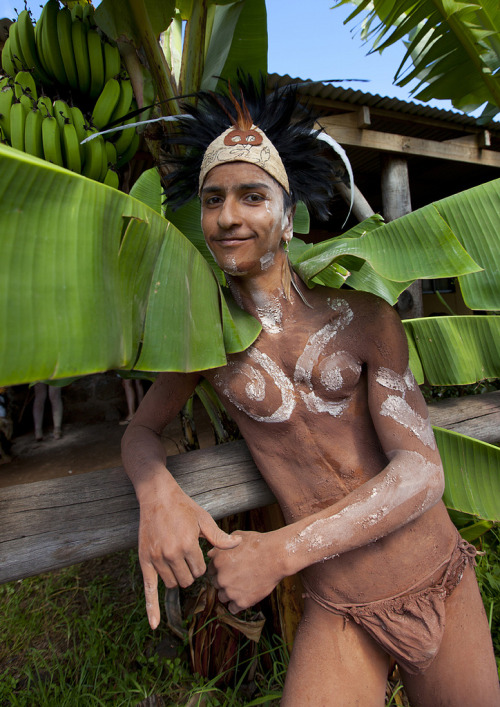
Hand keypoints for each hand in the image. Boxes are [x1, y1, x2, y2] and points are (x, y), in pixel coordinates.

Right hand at [137, 484, 240, 628]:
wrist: (157, 496)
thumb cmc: (183, 507)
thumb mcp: (204, 520)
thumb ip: (219, 537)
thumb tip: (239, 544)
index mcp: (188, 545)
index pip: (200, 571)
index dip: (201, 563)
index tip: (198, 550)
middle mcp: (171, 554)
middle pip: (187, 580)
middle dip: (191, 571)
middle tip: (188, 555)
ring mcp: (157, 559)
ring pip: (173, 584)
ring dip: (178, 576)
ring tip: (178, 558)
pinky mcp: (145, 561)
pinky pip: (148, 590)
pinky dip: (151, 609)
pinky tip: (153, 624)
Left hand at [207, 530, 285, 613]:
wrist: (276, 556)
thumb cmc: (258, 544)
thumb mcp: (236, 537)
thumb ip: (221, 547)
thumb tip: (212, 553)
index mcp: (217, 561)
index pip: (211, 570)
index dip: (220, 570)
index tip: (229, 569)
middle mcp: (221, 577)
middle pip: (216, 584)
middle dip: (224, 580)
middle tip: (238, 576)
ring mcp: (230, 591)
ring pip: (222, 597)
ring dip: (230, 593)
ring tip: (242, 585)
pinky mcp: (241, 602)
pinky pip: (232, 608)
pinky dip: (237, 604)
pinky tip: (245, 595)